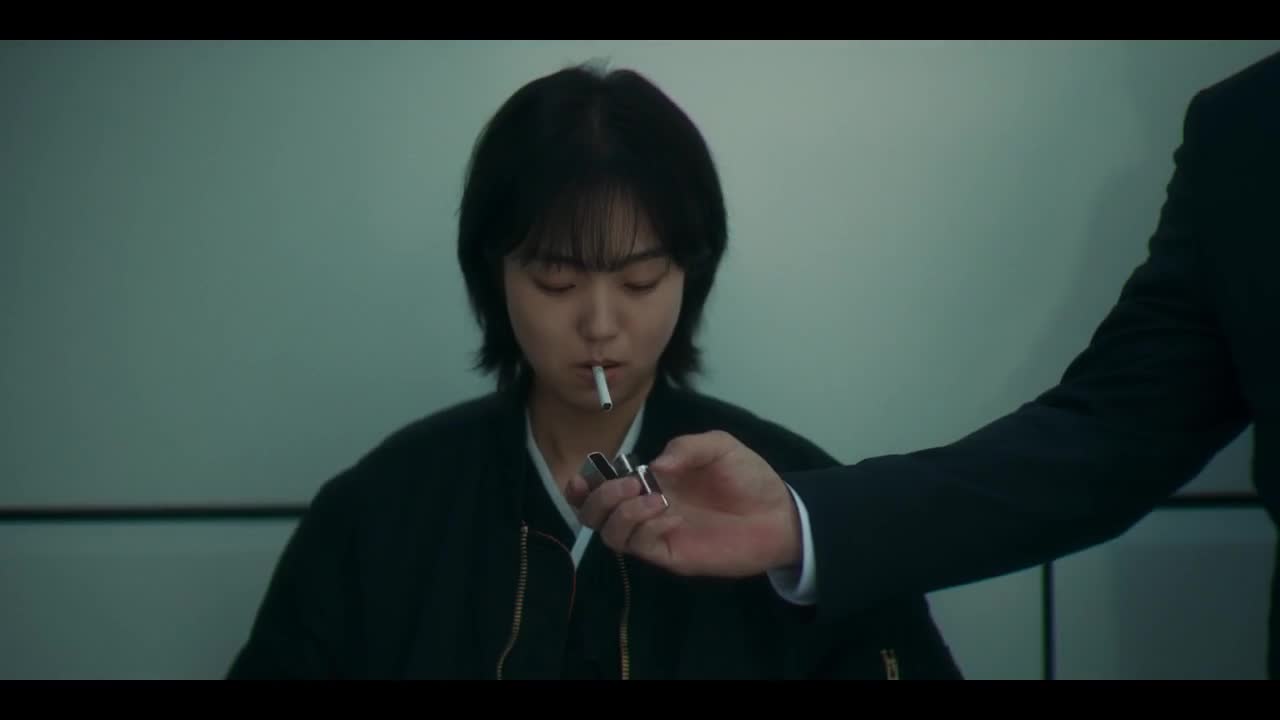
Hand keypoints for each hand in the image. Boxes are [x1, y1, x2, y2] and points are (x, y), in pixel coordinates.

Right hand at [565, 430, 801, 577]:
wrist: (778, 514)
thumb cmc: (748, 478)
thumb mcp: (719, 446)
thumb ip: (686, 447)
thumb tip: (654, 464)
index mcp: (650, 480)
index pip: (602, 486)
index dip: (584, 483)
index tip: (583, 475)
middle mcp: (645, 508)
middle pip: (595, 513)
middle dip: (599, 497)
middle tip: (629, 485)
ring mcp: (656, 533)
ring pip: (610, 533)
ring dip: (622, 512)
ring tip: (653, 498)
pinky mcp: (670, 554)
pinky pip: (640, 546)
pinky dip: (645, 528)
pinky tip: (669, 516)